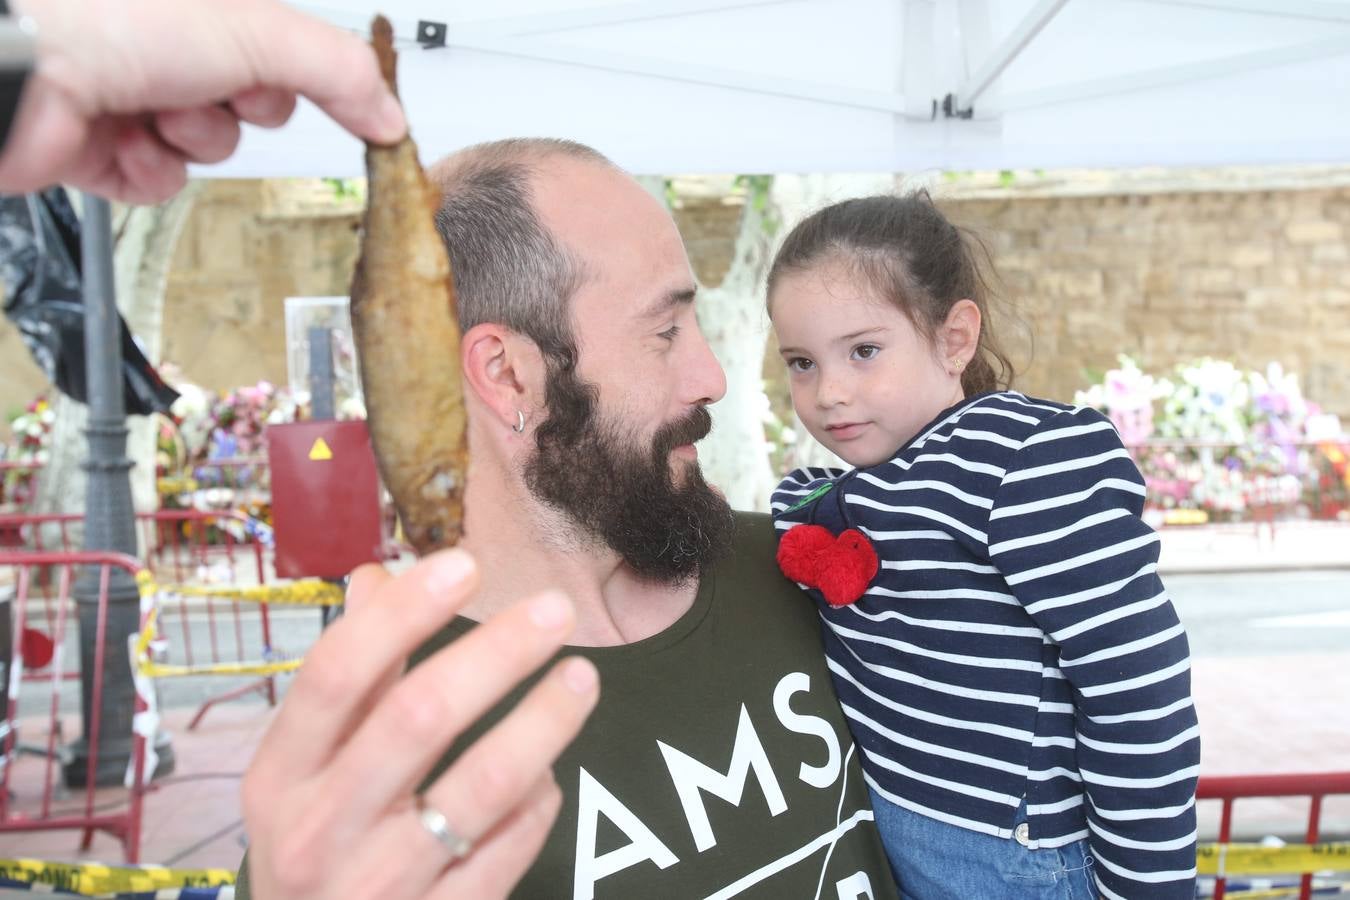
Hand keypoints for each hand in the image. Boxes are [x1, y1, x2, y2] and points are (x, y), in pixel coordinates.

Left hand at [0, 0, 405, 203]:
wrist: (21, 67)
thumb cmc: (112, 19)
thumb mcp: (258, 32)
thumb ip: (337, 71)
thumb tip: (391, 114)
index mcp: (207, 12)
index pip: (288, 57)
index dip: (305, 80)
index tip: (346, 111)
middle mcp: (169, 48)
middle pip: (251, 108)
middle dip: (236, 110)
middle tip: (210, 87)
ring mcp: (132, 95)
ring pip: (205, 149)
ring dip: (188, 140)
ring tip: (151, 112)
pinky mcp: (97, 146)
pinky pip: (157, 181)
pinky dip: (146, 170)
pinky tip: (122, 141)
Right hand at [240, 549, 598, 898]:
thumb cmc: (316, 848)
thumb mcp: (304, 772)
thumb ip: (348, 679)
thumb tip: (375, 578)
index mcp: (280, 778)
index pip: (338, 675)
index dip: (404, 613)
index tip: (465, 564)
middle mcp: (319, 832)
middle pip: (417, 719)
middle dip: (496, 653)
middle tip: (556, 610)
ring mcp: (378, 888)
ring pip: (478, 788)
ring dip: (541, 722)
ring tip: (582, 676)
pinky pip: (505, 851)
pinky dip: (536, 803)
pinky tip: (548, 772)